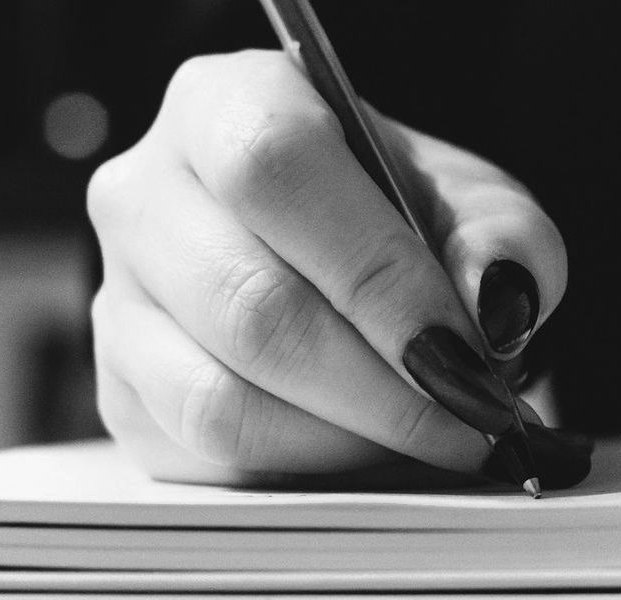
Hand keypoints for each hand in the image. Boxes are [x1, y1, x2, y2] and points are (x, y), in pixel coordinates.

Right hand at [86, 50, 566, 486]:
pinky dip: (306, 471)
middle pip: (251, 306)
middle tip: (472, 422)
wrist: (343, 262)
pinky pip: (207, 459)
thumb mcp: (474, 203)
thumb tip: (493, 303)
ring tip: (431, 438)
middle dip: (384, 388)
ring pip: (219, 400)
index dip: (375, 274)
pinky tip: (369, 451)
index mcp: (225, 105)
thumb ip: (504, 240)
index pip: (275, 172)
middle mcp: (144, 193)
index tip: (465, 352)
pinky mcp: (120, 394)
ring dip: (348, 440)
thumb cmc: (403, 217)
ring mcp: (116, 299)